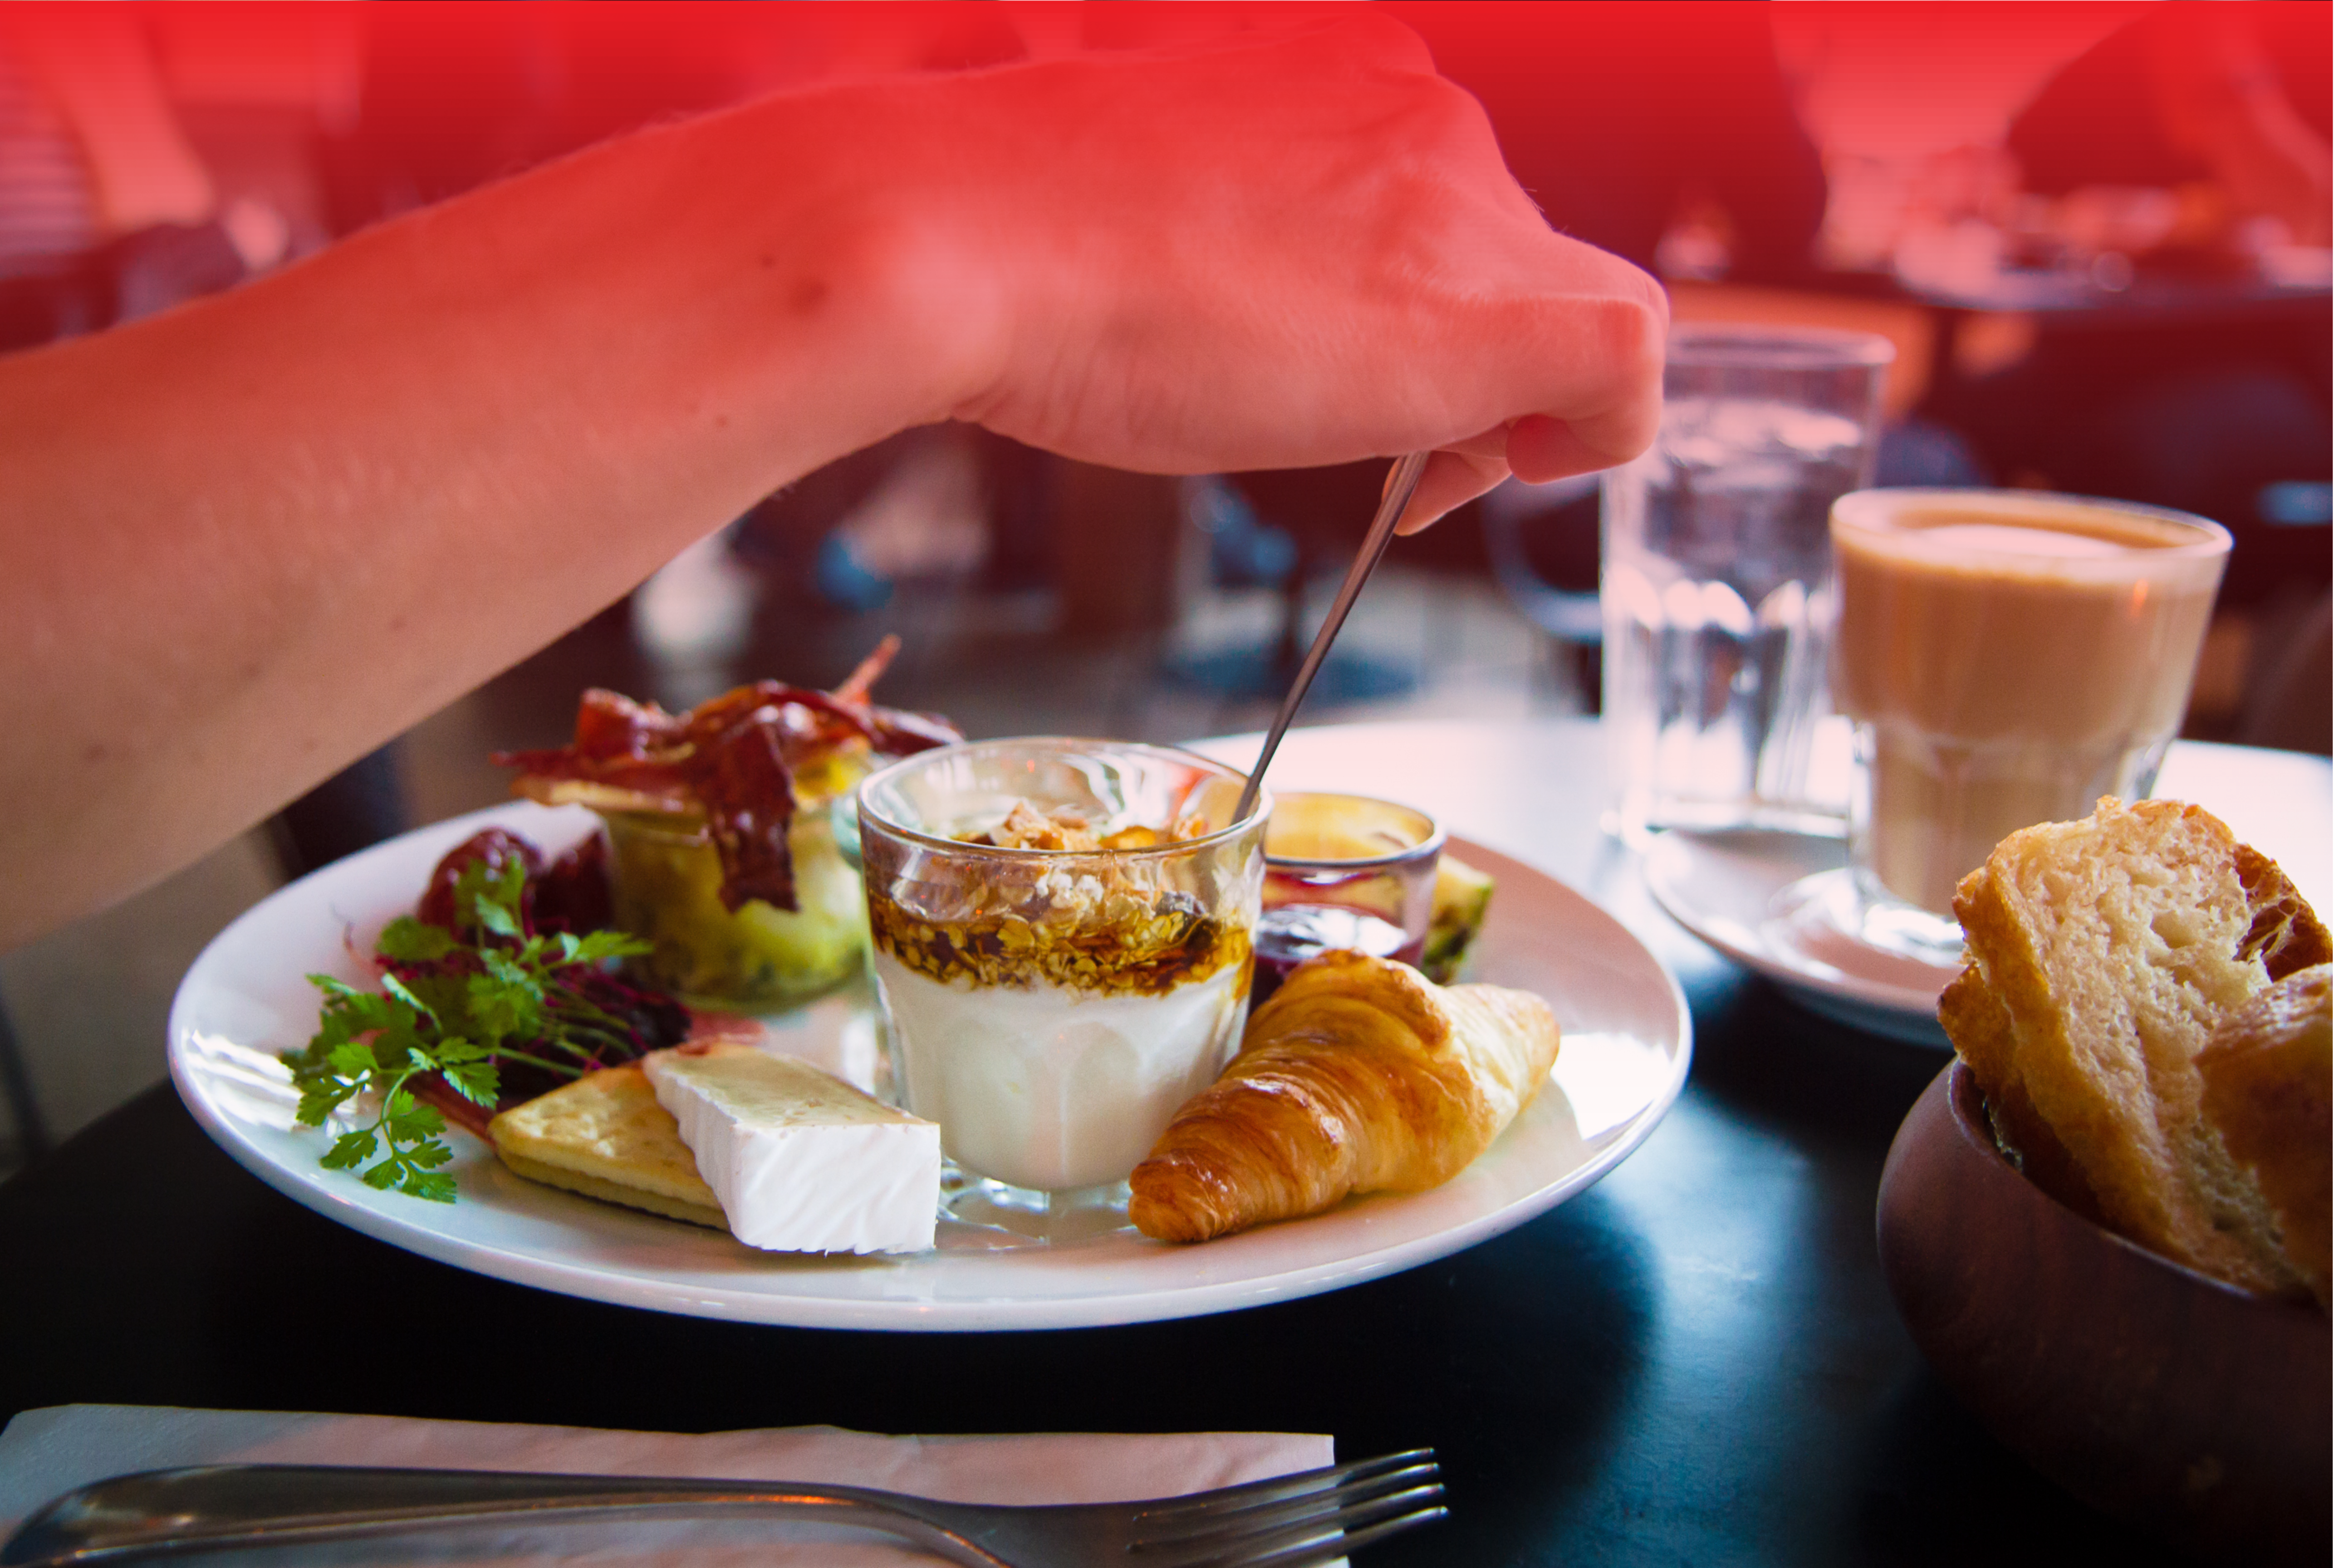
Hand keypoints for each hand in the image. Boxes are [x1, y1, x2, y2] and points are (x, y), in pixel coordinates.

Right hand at [888, 13, 1666, 526]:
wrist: (967, 238)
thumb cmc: (1017, 243)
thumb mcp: (1147, 213)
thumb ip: (1239, 239)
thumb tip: (1285, 324)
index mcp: (1332, 71)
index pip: (1433, 196)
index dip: (1415, 307)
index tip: (1361, 382)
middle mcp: (1415, 105)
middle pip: (1500, 250)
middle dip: (1455, 362)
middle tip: (1389, 457)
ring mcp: (1458, 191)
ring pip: (1551, 304)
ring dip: (1495, 399)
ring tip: (1408, 469)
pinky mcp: (1493, 297)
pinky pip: (1629, 355)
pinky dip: (1609, 425)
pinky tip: (1541, 465)